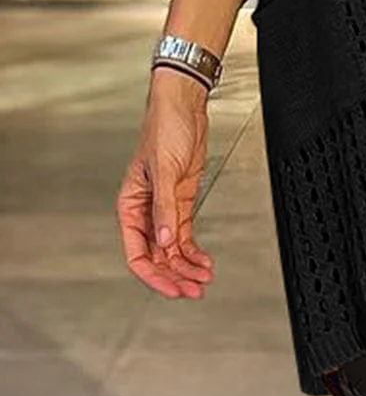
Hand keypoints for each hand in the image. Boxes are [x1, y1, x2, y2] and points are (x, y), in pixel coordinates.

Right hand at [115, 69, 215, 298]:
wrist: (184, 105)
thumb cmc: (164, 127)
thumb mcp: (164, 169)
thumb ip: (164, 207)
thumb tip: (163, 241)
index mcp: (131, 205)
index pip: (137, 253)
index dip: (154, 275)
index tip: (173, 288)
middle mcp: (146, 211)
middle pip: (157, 256)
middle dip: (175, 275)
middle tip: (194, 290)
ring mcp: (166, 207)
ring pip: (172, 249)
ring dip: (187, 266)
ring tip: (204, 279)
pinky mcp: (183, 200)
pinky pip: (185, 234)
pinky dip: (195, 250)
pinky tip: (205, 261)